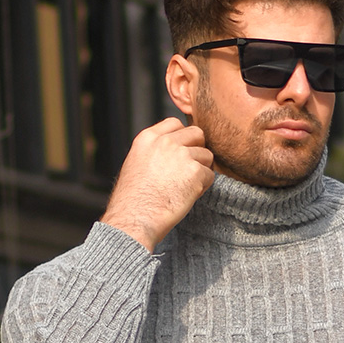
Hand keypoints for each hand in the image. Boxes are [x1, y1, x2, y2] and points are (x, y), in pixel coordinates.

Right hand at [100, 117, 214, 251]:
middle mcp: (165, 142)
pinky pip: (210, 175)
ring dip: (201, 170)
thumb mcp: (136, 164)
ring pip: (207, 155)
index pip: (175, 123)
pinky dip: (204, 187)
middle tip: (189, 170)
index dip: (183, 138)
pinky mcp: (195, 172)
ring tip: (185, 187)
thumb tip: (174, 150)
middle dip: (197, 150)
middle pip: (197, 134)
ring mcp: (181, 155)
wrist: (135, 219)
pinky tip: (188, 196)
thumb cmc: (133, 200)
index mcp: (148, 138)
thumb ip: (155, 151)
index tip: (181, 153)